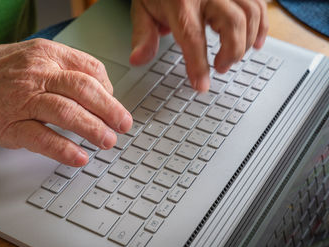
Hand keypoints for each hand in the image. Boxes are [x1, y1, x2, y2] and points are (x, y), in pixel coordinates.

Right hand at [0, 39, 131, 165]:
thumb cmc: (2, 72)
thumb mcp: (35, 57)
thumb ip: (67, 70)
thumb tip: (101, 91)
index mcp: (48, 55)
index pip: (90, 69)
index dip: (108, 89)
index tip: (114, 104)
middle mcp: (38, 75)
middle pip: (84, 90)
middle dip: (110, 110)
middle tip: (123, 124)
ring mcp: (24, 100)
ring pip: (67, 113)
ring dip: (93, 129)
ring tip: (107, 141)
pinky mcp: (11, 125)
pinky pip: (43, 138)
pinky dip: (64, 150)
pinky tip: (79, 157)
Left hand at [129, 0, 267, 91]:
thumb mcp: (143, 9)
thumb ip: (143, 35)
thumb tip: (138, 59)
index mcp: (181, 1)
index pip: (193, 38)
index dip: (198, 65)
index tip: (202, 86)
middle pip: (232, 25)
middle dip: (230, 53)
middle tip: (220, 68)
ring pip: (250, 15)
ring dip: (246, 42)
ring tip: (232, 57)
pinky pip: (260, 5)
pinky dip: (261, 27)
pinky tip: (255, 42)